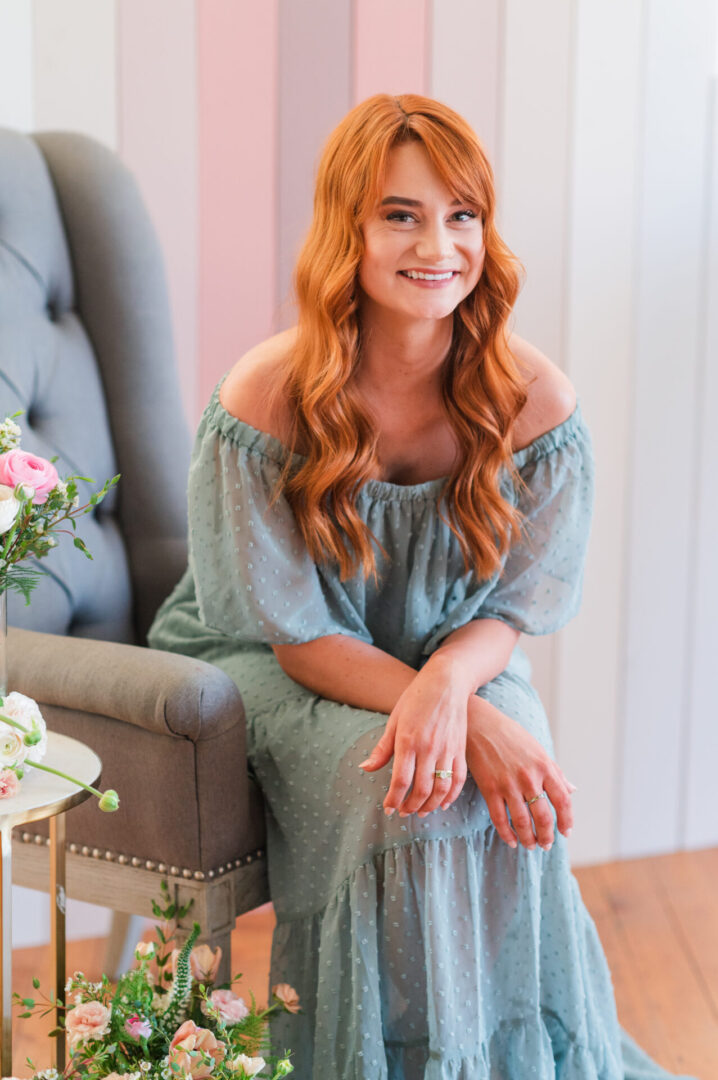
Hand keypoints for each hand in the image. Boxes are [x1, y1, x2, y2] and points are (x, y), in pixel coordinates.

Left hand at [358, 659, 467, 816]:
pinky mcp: (460, 749)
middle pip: (420, 789)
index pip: (400, 780)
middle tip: (403, 812)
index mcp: (408, 741)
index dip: (393, 799)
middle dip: (410, 806)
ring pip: (441, 789)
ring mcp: (447, 749)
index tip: (388, 809)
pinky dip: (451, 796)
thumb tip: (365, 768)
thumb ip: (382, 748)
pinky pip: (458, 779)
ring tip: (421, 811)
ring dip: (430, 806)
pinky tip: (442, 803)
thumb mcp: (394, 720)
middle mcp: (429, 748)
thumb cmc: (416, 699)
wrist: (446, 682)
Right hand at [466, 695, 575, 849]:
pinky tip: (511, 840)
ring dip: (528, 839)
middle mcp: (529, 778)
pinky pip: (500, 819)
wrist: (480, 724)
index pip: (563, 801)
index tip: (566, 832)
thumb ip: (556, 772)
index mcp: (544, 767)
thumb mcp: (538, 749)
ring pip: (522, 822)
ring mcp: (508, 784)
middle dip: (546, 836)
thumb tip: (572, 790)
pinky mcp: (490, 788)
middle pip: (543, 817)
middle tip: (546, 844)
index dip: (566, 820)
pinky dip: (507, 834)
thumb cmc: (511, 735)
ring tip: (530, 845)